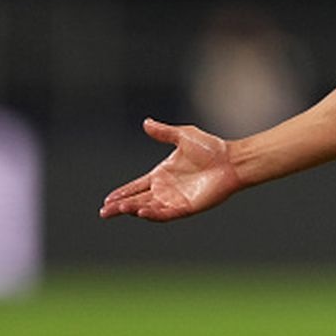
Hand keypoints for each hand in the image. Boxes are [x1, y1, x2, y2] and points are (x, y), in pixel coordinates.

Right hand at [99, 118, 241, 221]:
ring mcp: (175, 200)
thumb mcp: (184, 136)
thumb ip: (164, 133)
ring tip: (120, 208)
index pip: (136, 187)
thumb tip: (146, 122)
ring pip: (149, 208)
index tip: (107, 200)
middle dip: (121, 206)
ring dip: (134, 209)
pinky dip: (153, 214)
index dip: (122, 193)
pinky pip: (166, 214)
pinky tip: (141, 211)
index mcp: (162, 174)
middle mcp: (166, 189)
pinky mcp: (186, 207)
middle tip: (104, 212)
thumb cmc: (211, 148)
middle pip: (137, 200)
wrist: (231, 160)